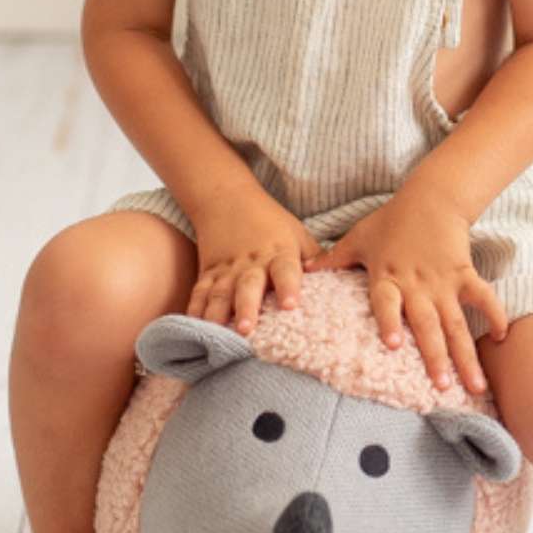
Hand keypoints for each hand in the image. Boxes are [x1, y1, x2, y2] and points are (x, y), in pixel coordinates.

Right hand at [188, 186, 319, 335]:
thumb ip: (315, 259)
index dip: (289, 287)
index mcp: (279, 252)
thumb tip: (340, 283)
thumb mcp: (298, 234)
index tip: (291, 305)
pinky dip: (194, 309)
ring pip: (220, 292)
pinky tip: (191, 326)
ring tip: (216, 333)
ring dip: (217, 314)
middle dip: (246, 307)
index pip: (286, 270)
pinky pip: (199, 291)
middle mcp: (251, 262)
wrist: (226, 198)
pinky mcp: (208, 271)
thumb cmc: (271, 221)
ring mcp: (226, 267)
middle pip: (248, 285)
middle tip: (246, 329)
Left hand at [308, 186, 508, 392]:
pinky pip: (483, 297)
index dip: (391, 321)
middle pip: (427, 325)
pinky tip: (502, 339)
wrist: (430, 198)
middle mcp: (417, 286)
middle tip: (443, 387)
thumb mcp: (357, 237)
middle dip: (436, 357)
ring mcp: (443, 283)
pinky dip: (495, 315)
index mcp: (388, 278)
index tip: (395, 345)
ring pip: (456, 323)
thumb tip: (304, 272)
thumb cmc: (390, 220)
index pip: (387, 302)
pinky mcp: (464, 274)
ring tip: (474, 385)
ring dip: (465, 355)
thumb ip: (333, 259)